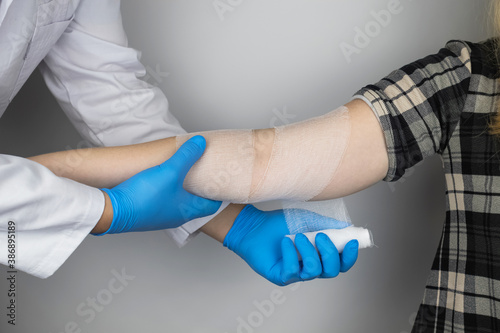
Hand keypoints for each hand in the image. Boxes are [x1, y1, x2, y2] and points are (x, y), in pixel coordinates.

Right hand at [96, 136, 221, 233]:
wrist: (113, 210)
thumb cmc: (145, 195)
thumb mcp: (170, 170)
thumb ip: (187, 155)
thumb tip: (202, 142)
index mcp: (188, 210)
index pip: (212, 205)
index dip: (218, 192)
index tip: (221, 181)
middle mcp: (177, 217)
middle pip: (196, 204)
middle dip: (200, 189)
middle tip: (204, 175)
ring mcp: (161, 217)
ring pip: (178, 203)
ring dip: (182, 190)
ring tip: (183, 174)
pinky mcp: (146, 214)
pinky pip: (162, 202)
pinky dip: (166, 192)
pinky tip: (160, 181)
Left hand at [223, 205, 357, 285]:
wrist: (254, 225)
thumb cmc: (279, 224)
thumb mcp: (308, 220)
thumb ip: (328, 226)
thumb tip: (348, 228)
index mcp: (318, 255)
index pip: (340, 263)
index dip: (349, 256)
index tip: (351, 242)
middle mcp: (309, 267)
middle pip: (331, 271)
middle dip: (329, 253)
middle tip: (319, 236)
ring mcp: (295, 274)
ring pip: (313, 272)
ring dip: (308, 252)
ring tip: (297, 236)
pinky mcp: (280, 276)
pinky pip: (292, 271)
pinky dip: (290, 254)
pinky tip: (284, 241)